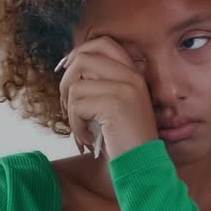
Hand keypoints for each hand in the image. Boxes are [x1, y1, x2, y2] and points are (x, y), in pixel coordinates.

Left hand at [56, 36, 158, 160]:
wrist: (144, 166)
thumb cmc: (126, 141)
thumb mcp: (117, 106)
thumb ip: (101, 85)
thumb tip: (68, 69)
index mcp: (134, 74)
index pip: (103, 44)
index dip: (79, 52)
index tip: (67, 71)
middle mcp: (131, 76)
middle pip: (83, 59)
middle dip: (66, 82)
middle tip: (67, 106)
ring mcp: (124, 89)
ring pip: (75, 86)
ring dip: (70, 112)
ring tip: (82, 130)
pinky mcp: (114, 105)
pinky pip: (77, 106)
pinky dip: (76, 126)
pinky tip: (88, 139)